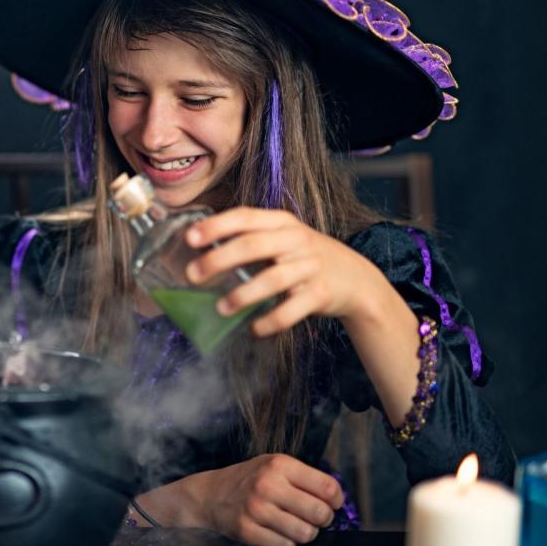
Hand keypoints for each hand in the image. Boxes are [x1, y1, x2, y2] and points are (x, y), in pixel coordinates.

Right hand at [138, 454, 342, 545]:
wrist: (210, 494)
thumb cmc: (250, 480)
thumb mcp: (274, 466)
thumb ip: (304, 478)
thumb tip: (336, 500)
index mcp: (279, 465)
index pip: (327, 487)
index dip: (336, 500)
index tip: (332, 504)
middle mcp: (268, 484)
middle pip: (320, 513)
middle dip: (322, 520)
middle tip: (313, 518)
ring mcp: (256, 508)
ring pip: (305, 534)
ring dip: (304, 534)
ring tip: (294, 526)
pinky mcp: (247, 530)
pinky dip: (286, 544)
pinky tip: (277, 533)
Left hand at [184, 207, 382, 336]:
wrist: (356, 279)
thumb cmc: (304, 256)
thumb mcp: (282, 237)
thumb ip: (249, 237)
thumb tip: (196, 246)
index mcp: (281, 222)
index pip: (245, 217)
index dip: (216, 226)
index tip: (190, 238)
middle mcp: (296, 240)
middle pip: (253, 245)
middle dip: (219, 259)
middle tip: (192, 274)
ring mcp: (310, 267)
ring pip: (273, 279)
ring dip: (243, 295)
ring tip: (220, 308)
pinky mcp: (320, 294)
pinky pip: (292, 310)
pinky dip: (270, 321)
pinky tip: (253, 329)